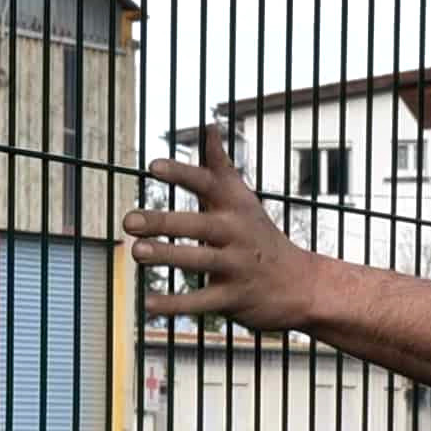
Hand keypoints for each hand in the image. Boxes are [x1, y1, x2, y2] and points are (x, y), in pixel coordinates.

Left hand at [123, 131, 325, 335]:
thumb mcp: (244, 200)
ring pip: (198, 260)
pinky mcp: (234, 297)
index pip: (207, 184)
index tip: (153, 167)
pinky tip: (147, 304)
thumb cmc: (260, 237)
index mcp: (235, 206)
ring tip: (136, 252)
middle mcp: (236, 232)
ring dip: (167, 256)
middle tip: (128, 220)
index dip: (181, 174)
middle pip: (196, 224)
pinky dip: (175, 305)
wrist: (301, 285)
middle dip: (162, 222)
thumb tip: (209, 125)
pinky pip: (201, 300)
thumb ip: (221, 166)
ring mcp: (236, 265)